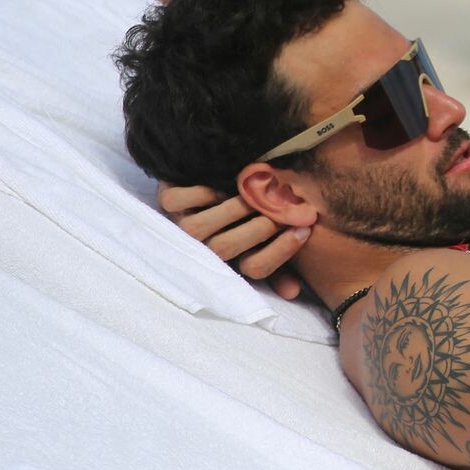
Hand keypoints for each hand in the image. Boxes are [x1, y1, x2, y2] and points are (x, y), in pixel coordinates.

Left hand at [157, 182, 307, 301]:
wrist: (216, 177)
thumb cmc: (247, 213)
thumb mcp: (266, 237)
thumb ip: (279, 257)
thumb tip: (293, 292)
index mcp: (228, 261)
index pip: (254, 269)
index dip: (281, 252)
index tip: (303, 230)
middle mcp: (200, 247)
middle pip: (224, 250)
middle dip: (258, 229)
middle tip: (280, 209)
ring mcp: (179, 224)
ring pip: (196, 229)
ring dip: (228, 211)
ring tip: (253, 193)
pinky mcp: (165, 199)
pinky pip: (174, 201)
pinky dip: (197, 193)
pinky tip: (219, 184)